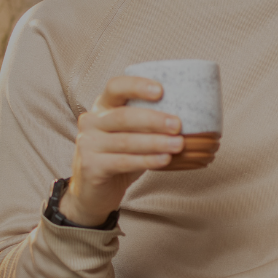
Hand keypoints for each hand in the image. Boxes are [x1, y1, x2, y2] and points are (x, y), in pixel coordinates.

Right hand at [63, 76, 183, 226]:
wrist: (94, 191)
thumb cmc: (119, 156)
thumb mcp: (131, 134)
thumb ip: (148, 124)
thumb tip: (190, 119)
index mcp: (102, 106)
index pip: (115, 87)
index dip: (137, 86)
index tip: (161, 91)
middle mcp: (91, 121)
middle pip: (123, 116)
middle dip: (153, 120)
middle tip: (178, 125)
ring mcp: (87, 144)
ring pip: (125, 141)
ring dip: (155, 142)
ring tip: (178, 144)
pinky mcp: (91, 166)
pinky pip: (123, 161)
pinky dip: (147, 160)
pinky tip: (164, 160)